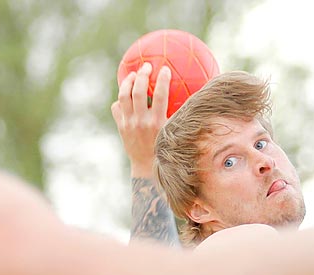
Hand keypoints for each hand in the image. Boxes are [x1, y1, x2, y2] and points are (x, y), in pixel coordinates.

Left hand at [113, 62, 170, 177]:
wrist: (146, 169)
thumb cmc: (165, 151)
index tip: (165, 69)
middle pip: (139, 91)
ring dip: (127, 82)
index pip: (160, 95)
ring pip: (124, 96)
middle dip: (143, 75)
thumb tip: (196, 103)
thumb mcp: (174, 136)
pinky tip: (125, 96)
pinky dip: (120, 100)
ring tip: (133, 75)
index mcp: (158, 123)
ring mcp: (129, 124)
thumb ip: (181, 119)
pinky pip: (117, 108)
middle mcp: (142, 122)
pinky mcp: (121, 127)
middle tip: (147, 66)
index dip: (163, 80)